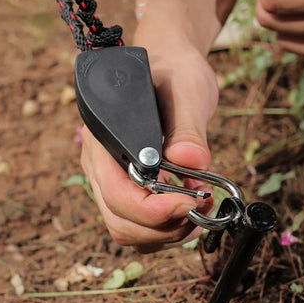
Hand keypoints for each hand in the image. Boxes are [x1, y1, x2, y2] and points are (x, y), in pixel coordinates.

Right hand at [80, 43, 217, 252]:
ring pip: (132, 232)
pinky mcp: (133, 190)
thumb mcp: (184, 91)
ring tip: (198, 204)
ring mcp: (117, 182)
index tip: (189, 203)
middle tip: (199, 207)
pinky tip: (190, 204)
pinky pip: (145, 228)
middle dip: (164, 227)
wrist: (170, 70)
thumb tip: (191, 161)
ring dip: (169, 232)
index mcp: (106, 142)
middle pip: (121, 223)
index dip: (152, 211)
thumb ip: (187, 127)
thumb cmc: (172, 74)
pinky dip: (170, 228)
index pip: (117, 195)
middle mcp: (104, 168)